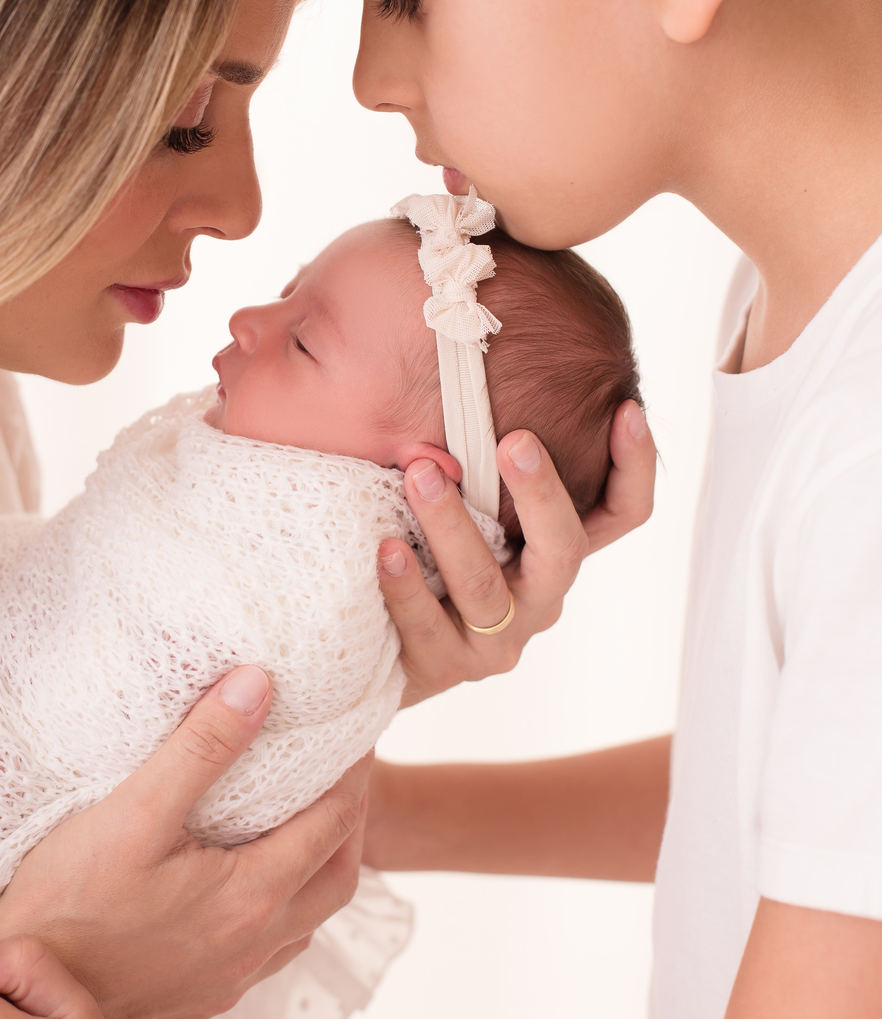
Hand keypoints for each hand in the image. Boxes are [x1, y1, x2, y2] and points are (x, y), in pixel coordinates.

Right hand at [0, 664, 368, 1018]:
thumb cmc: (67, 901)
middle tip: (343, 779)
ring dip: (316, 876)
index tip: (356, 736)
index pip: (335, 823)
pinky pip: (262, 958)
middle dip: (351, 825)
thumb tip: (258, 685)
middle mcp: (254, 947)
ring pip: (302, 926)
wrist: (15, 996)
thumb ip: (202, 747)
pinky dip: (275, 918)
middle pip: (338, 880)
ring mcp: (227, 983)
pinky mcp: (196, 1005)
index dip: (354, 775)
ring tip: (301, 830)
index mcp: (253, 897)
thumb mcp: (134, 810)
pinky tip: (243, 896)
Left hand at [379, 401, 655, 704]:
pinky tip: (386, 548)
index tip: (626, 408)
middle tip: (514, 440)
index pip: (621, 515)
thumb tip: (472, 352)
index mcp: (554, 554)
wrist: (382, 650)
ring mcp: (494, 639)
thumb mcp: (470, 507)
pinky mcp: (443, 666)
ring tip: (419, 473)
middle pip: (564, 549)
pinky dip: (406, 584)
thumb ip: (481, 460)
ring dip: (452, 524)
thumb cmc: (433, 557)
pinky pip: (426, 625)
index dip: (636, 467)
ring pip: (483, 584)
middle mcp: (539, 598)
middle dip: (541, 492)